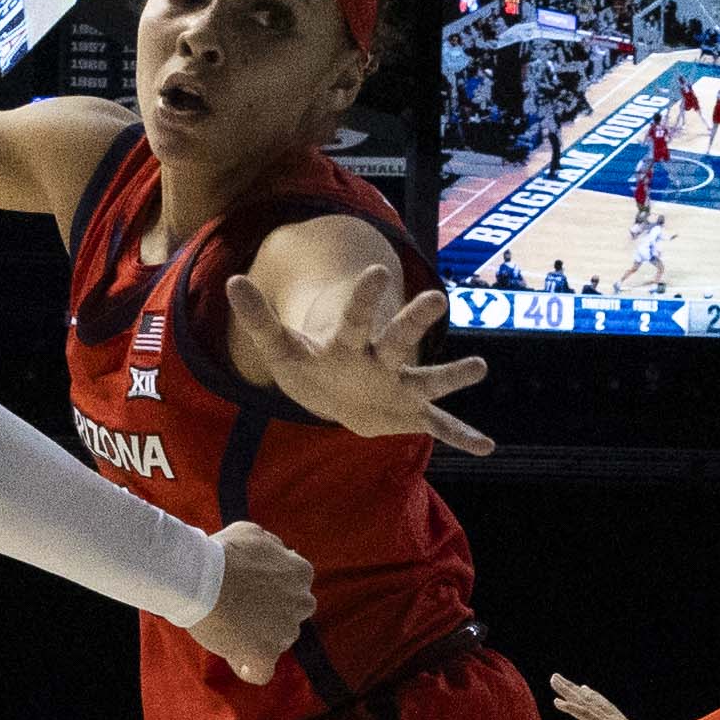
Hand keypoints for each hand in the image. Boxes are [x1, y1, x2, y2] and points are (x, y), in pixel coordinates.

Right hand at [187, 523, 313, 685]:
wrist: (199, 576)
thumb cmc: (221, 552)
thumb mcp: (252, 533)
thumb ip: (270, 547)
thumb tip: (276, 554)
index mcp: (300, 573)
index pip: (295, 588)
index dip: (272, 591)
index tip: (249, 590)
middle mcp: (301, 603)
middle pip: (291, 616)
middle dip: (271, 616)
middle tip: (241, 610)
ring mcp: (285, 631)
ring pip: (278, 643)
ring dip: (259, 640)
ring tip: (228, 630)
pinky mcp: (264, 655)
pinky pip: (261, 672)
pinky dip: (249, 669)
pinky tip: (235, 659)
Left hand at [222, 258, 495, 453]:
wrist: (333, 392)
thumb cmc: (308, 366)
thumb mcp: (280, 348)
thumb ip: (259, 319)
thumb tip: (233, 281)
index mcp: (348, 343)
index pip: (354, 318)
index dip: (363, 298)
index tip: (377, 272)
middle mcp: (380, 359)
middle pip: (398, 339)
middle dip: (414, 321)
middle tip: (437, 298)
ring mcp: (399, 385)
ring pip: (428, 379)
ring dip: (452, 375)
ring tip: (479, 367)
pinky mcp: (410, 412)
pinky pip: (438, 425)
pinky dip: (461, 436)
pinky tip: (487, 447)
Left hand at [548, 675, 684, 719]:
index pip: (604, 709)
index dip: (592, 698)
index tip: (582, 689)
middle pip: (590, 701)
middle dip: (574, 690)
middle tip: (559, 678)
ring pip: (585, 703)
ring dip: (567, 691)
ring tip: (554, 679)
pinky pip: (585, 715)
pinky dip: (571, 708)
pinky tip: (557, 701)